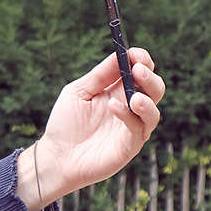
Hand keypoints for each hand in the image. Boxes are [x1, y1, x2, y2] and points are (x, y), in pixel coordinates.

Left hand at [17, 48, 164, 210]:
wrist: (56, 157)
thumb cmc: (65, 124)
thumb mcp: (78, 92)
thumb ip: (99, 75)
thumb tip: (120, 54)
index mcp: (118, 91)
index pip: (140, 71)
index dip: (141, 60)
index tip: (134, 54)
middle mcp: (130, 107)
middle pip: (154, 88)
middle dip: (149, 77)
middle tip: (138, 69)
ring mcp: (132, 127)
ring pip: (153, 110)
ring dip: (147, 99)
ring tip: (133, 95)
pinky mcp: (130, 145)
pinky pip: (138, 129)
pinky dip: (128, 116)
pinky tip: (113, 107)